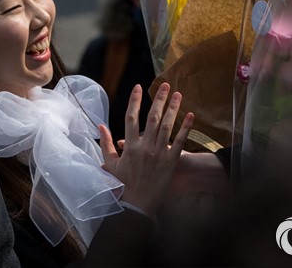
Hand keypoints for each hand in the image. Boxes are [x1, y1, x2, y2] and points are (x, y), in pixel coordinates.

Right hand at [99, 82, 193, 214]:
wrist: (137, 206)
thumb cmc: (122, 185)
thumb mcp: (111, 164)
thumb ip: (106, 144)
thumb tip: (100, 126)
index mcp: (129, 146)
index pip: (131, 117)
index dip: (135, 100)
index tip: (138, 87)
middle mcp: (145, 147)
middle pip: (152, 117)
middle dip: (158, 99)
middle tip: (164, 85)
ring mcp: (159, 154)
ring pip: (167, 126)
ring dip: (173, 108)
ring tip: (178, 94)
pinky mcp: (171, 162)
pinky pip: (180, 142)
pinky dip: (185, 128)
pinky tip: (190, 115)